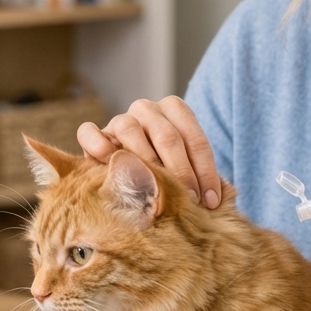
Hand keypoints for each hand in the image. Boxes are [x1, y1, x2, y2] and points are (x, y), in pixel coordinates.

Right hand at [76, 97, 220, 207]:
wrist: (128, 168)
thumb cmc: (165, 170)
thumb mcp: (185, 168)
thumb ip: (199, 177)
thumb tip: (220, 200)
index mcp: (174, 109)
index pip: (195, 139)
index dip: (205, 172)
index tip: (210, 201)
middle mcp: (146, 109)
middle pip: (167, 136)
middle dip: (181, 172)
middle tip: (187, 201)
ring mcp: (119, 119)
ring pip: (129, 129)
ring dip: (144, 162)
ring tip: (153, 190)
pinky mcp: (95, 132)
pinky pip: (90, 132)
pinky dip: (99, 146)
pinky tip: (110, 167)